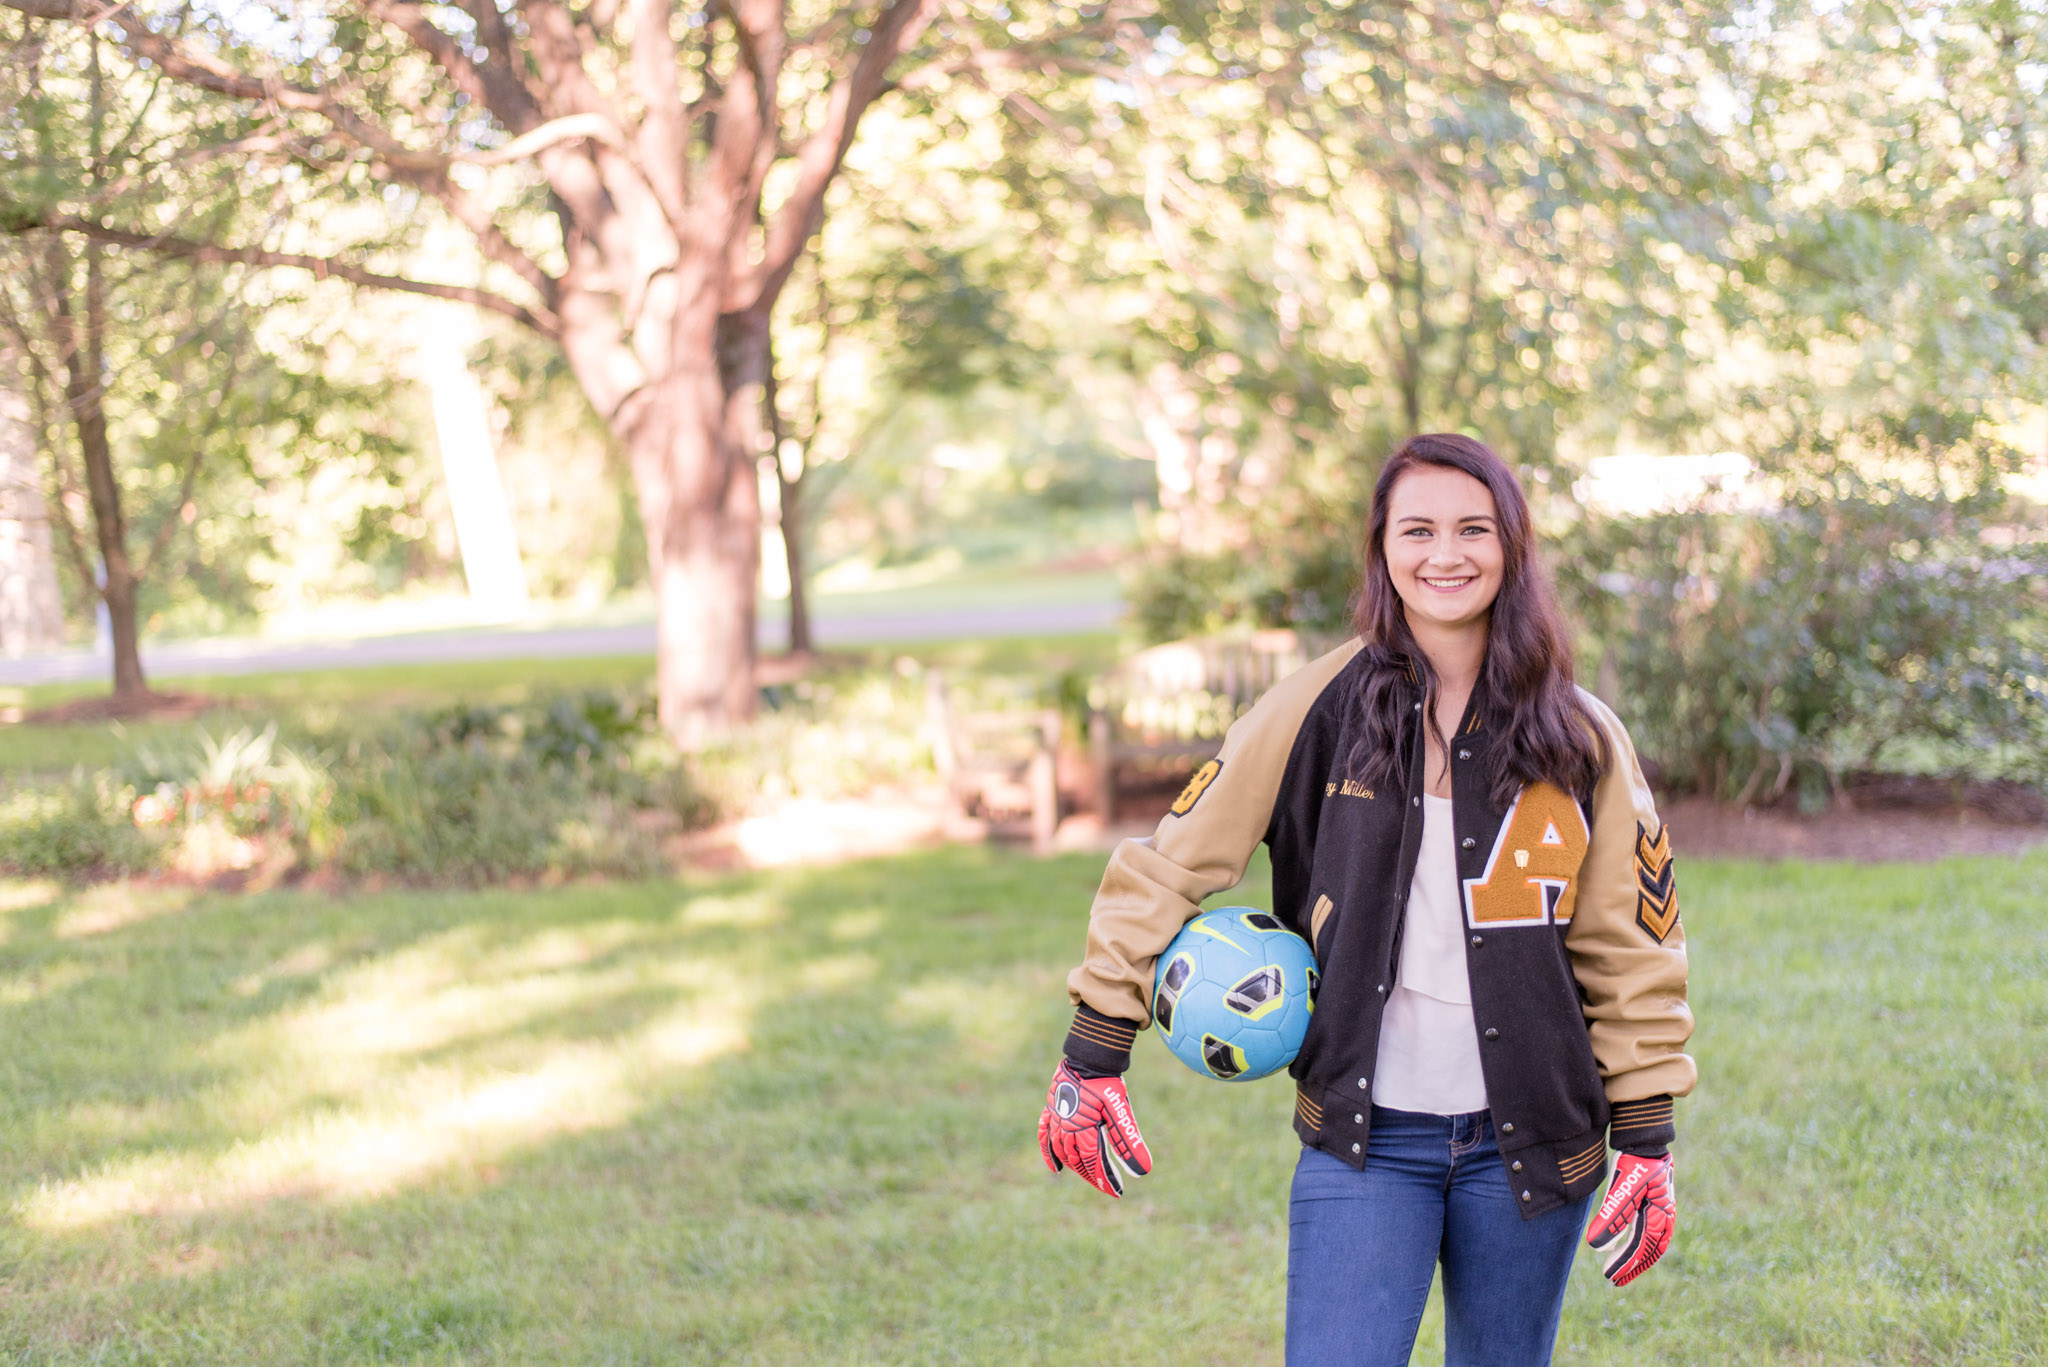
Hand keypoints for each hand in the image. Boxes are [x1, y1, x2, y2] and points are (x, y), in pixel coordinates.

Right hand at [1037, 1059, 1152, 1197]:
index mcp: (1084, 1128)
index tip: (1117, 1193)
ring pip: (1061, 1150)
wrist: (1090, 1054)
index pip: (1094, 1163)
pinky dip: (1049, 1152)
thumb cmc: (1108, 1082)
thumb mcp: (1122, 1112)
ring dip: (1074, 1166)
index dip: (1105, 1179)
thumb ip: (1129, 1142)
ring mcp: (1056, 1117)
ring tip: (1086, 1176)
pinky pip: (1044, 1133)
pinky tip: (1056, 1167)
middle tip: (1105, 1185)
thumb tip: (1142, 1172)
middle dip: (1092, 1175)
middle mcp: (1066, 1126)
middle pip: (1077, 1159)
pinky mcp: (1051, 1108)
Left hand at [1585, 1151, 1675, 1285]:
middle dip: (1632, 1266)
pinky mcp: (1656, 1203)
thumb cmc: (1633, 1162)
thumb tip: (1596, 1248)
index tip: (1609, 1276)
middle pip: (1650, 1250)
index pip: (1641, 1247)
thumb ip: (1611, 1218)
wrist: (1644, 1138)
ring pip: (1652, 1243)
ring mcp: (1663, 1210)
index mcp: (1659, 1215)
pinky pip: (1650, 1231)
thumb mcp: (1621, 1190)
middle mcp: (1665, 1216)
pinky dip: (1639, 1243)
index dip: (1625, 1264)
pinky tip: (1624, 1247)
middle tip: (1613, 1280)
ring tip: (1619, 1270)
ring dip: (1636, 1258)